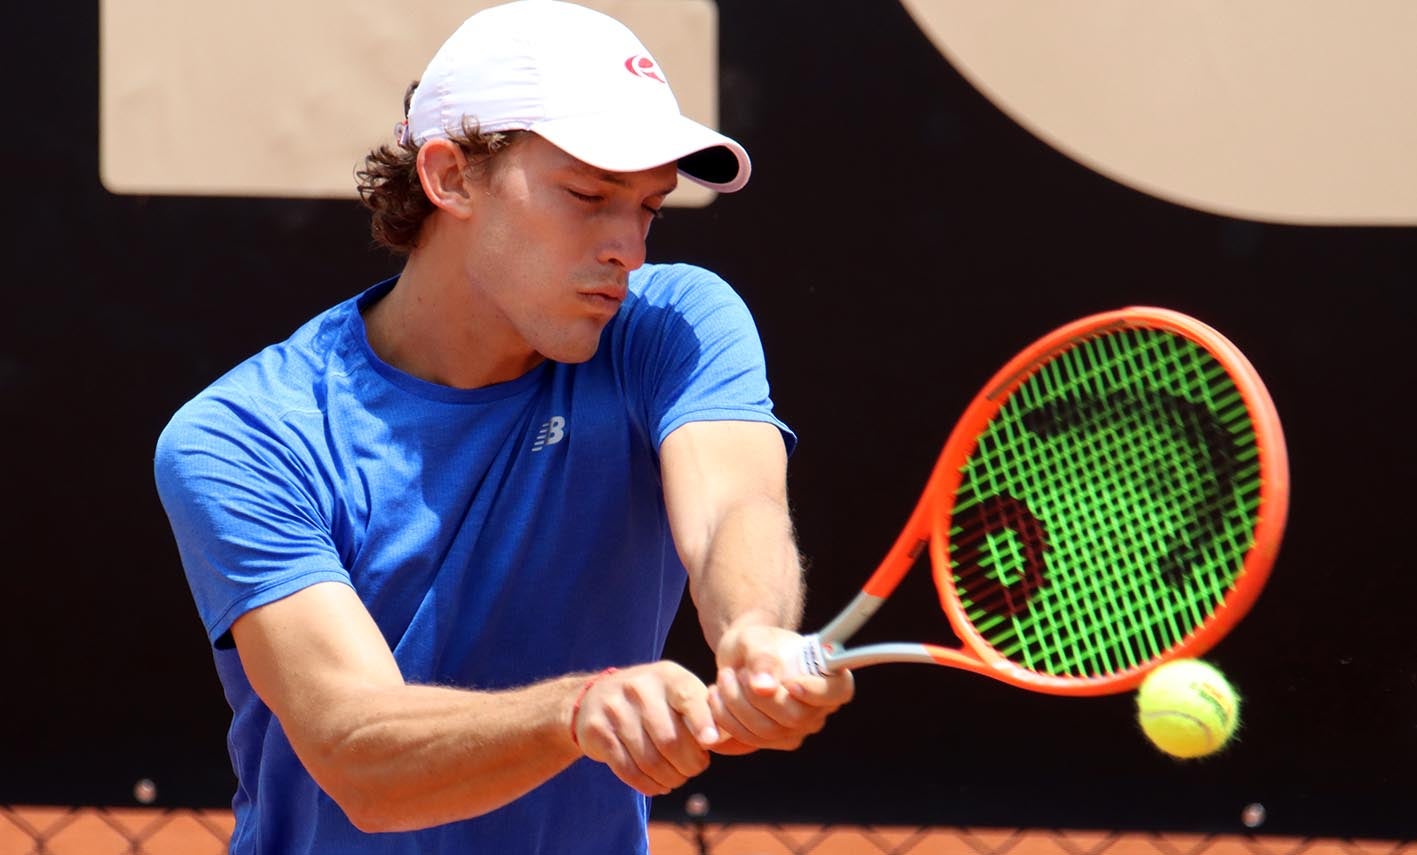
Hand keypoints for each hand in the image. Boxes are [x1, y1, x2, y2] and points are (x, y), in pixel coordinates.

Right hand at [571, 661, 722, 795]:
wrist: (596, 697)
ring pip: (649, 759)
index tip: (710, 743)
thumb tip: (726, 737)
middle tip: (694, 769)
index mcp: (667, 676)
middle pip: (670, 740)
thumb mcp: (677, 692)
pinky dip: (648, 785)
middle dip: (689, 765)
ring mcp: (615, 708)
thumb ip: (704, 710)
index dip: (702, 722)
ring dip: (670, 778)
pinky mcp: (598, 731)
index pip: (689, 698)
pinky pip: (627, 769)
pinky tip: (657, 785)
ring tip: (676, 778)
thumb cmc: (653, 700)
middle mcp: (639, 688)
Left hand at [707, 614, 854, 752]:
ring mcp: (800, 728)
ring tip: (723, 679)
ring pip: (768, 731)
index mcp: (828, 675)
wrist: (742, 658)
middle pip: (794, 716)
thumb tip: (764, 688)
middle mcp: (820, 707)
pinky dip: (728, 718)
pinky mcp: (777, 740)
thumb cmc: (757, 643)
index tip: (791, 683)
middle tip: (732, 673)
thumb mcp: (756, 639)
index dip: (816, 692)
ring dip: (735, 705)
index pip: (837, 691)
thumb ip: (762, 658)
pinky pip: (751, 739)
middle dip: (754, 696)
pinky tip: (718, 697)